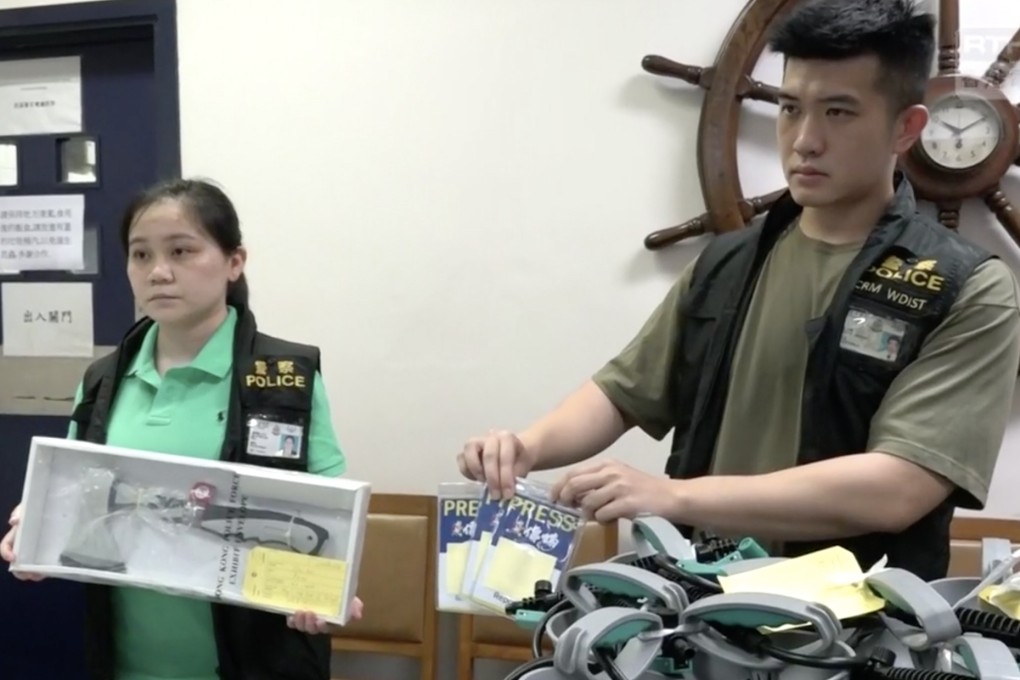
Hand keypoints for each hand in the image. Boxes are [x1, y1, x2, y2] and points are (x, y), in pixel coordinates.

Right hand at [1, 504, 43, 580]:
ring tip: (39, 575)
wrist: (50, 509)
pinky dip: (44, 571)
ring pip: (28, 567)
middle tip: (26, 573)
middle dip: (19, 571)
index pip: (5, 547)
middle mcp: (22, 547)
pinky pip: (42, 565)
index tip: (13, 558)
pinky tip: (49, 571)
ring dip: (32, 574)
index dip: (6, 553)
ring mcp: (33, 552)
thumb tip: (14, 521)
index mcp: (15, 537)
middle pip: (15, 563)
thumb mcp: (26, 508)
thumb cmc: (34, 510)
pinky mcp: (45, 554)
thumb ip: (19, 512)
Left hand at [286, 596, 362, 633]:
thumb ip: (354, 606)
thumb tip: (357, 615)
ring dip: (300, 621)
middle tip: (309, 612)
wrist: (325, 587)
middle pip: (312, 629)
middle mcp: (317, 624)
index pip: (327, 628)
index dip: (323, 626)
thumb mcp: (350, 599)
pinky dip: (291, 621)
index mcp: (331, 622)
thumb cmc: (339, 595)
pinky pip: (292, 624)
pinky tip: (291, 615)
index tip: (321, 620)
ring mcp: (306, 621)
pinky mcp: (296, 617)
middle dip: (309, 623)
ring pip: (302, 627)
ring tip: (299, 611)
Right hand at [457, 429, 533, 499]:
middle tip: (496, 495)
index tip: (508, 494)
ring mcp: (477, 442)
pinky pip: (461, 459)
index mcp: (507, 438)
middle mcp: (491, 437)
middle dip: (493, 478)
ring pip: (469, 451)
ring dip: (476, 471)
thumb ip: (514, 479)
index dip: (506, 476)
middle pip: (489, 455)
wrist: (512, 454)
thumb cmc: (517, 462)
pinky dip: (467, 472)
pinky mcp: (466, 451)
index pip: (505, 456)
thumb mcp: (521, 469)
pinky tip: (477, 481)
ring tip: (484, 484)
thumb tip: (505, 495)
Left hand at [550, 459, 677, 522]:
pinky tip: (611, 519)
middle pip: (575, 485)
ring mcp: (619, 487)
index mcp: (607, 464)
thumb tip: (571, 497)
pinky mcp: (627, 503)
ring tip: (598, 515)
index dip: (559, 486)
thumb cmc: (643, 490)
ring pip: (588, 502)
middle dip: (566, 499)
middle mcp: (611, 473)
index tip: (554, 498)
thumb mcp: (618, 478)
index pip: (574, 473)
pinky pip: (602, 515)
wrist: (671, 497)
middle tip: (566, 509)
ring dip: (588, 513)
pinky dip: (602, 520)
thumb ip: (596, 483)